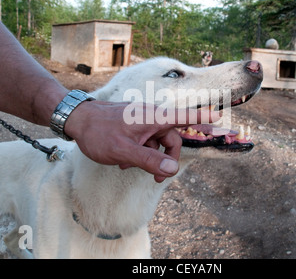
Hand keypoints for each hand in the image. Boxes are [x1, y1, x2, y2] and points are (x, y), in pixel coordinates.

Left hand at [64, 100, 219, 182]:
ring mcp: (141, 121)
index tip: (219, 116)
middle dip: (167, 158)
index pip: (183, 116)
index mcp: (153, 118)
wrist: (77, 120)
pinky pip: (144, 141)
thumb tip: (172, 169)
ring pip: (156, 142)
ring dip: (149, 157)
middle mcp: (151, 117)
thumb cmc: (99, 132)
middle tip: (158, 179)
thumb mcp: (124, 151)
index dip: (202, 117)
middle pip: (171, 138)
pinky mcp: (133, 125)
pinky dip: (139, 152)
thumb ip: (149, 161)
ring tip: (128, 166)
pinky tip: (122, 161)